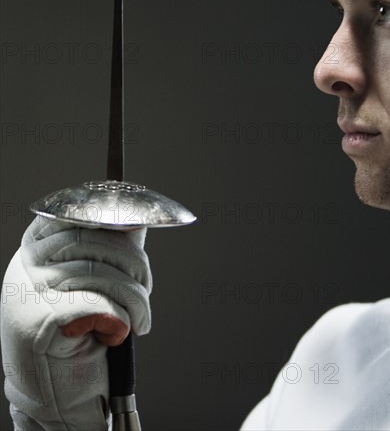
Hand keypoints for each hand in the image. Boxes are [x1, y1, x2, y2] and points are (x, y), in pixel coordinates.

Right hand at [1, 216, 151, 429]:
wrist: (59, 391)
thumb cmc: (81, 332)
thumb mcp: (94, 280)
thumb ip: (110, 247)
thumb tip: (135, 219)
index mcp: (37, 249)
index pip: (75, 215)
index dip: (109, 218)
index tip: (132, 226)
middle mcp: (27, 264)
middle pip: (96, 241)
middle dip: (135, 265)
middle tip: (144, 289)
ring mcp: (29, 292)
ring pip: (102, 274)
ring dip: (134, 299)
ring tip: (137, 317)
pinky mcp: (39, 322)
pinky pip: (100, 306)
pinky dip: (121, 319)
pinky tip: (118, 333)